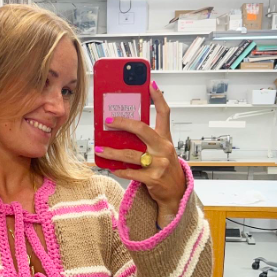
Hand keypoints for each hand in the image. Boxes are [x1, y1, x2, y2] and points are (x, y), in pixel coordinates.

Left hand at [97, 82, 185, 216]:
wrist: (176, 192)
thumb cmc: (164, 167)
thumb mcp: (159, 149)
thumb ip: (145, 139)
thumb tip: (121, 130)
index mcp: (165, 138)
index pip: (164, 113)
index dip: (158, 97)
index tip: (150, 84)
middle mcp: (164, 148)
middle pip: (142, 129)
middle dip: (123, 123)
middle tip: (107, 121)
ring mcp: (159, 163)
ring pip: (131, 154)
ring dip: (112, 152)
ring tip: (100, 150)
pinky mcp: (153, 178)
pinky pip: (131, 172)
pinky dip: (119, 169)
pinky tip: (111, 167)